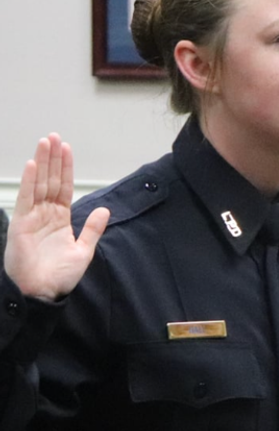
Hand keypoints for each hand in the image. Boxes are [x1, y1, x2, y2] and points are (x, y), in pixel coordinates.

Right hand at [3, 134, 108, 301]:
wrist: (43, 293)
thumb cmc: (60, 276)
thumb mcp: (83, 250)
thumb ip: (93, 229)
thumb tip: (104, 209)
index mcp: (60, 219)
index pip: (64, 188)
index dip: (66, 169)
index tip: (67, 149)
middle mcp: (45, 215)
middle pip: (51, 181)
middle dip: (53, 159)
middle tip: (55, 137)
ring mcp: (32, 218)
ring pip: (39, 184)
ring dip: (42, 163)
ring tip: (45, 142)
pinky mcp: (21, 224)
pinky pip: (26, 199)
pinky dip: (30, 181)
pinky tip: (33, 165)